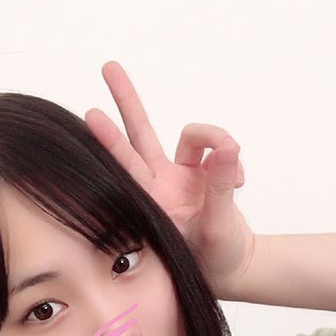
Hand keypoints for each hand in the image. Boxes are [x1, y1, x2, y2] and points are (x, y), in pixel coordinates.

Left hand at [85, 61, 254, 299]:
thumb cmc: (216, 258)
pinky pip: (218, 151)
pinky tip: (242, 182)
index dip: (111, 142)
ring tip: (230, 148)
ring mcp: (182, 179)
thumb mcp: (217, 226)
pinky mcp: (204, 175)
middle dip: (127, 101)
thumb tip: (228, 148)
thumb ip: (221, 186)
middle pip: (141, 135)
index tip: (92, 116)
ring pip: (187, 138)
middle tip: (108, 67)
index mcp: (154, 203)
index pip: (129, 167)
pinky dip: (232, 160)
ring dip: (209, 133)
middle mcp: (162, 186)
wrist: (236, 267)